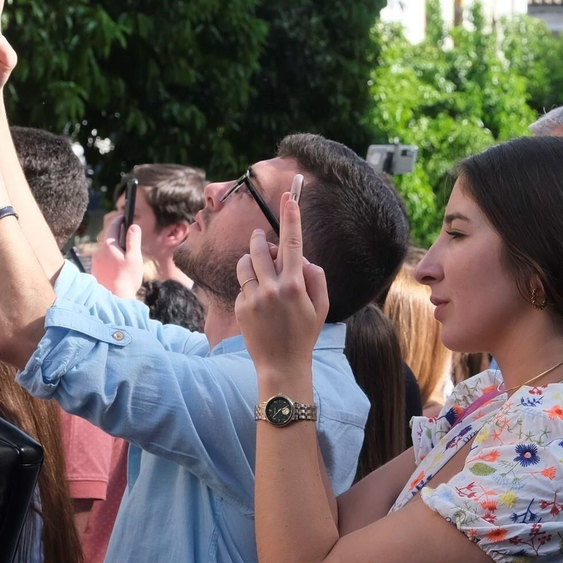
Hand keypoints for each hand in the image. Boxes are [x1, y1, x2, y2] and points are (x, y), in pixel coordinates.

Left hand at [91, 220, 144, 298]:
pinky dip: (110, 261)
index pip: (113, 226)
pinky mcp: (95, 272)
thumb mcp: (134, 257)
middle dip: (118, 238)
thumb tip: (133, 226)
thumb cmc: (127, 278)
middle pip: (109, 239)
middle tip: (129, 242)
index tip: (124, 216)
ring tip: (125, 260)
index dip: (119, 220)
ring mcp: (95, 262)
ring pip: (106, 251)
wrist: (115, 299)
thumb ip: (133, 240)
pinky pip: (103, 261)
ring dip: (114, 251)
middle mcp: (98, 252)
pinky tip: (118, 270)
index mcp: (108, 246)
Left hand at [235, 181, 325, 378]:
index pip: (291, 243)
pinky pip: (243, 286)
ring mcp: (252, 298)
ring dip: (252, 262)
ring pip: (245, 263)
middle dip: (260, 239)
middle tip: (263, 241)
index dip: (290, 217)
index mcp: (294, 285)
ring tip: (262, 276)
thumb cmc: (305, 334)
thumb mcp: (322, 306)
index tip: (288, 196)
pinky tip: (259, 306)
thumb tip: (300, 257)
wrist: (281, 365)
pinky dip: (250, 288)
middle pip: (259, 247)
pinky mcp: (240, 307)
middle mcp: (271, 288)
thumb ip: (315, 276)